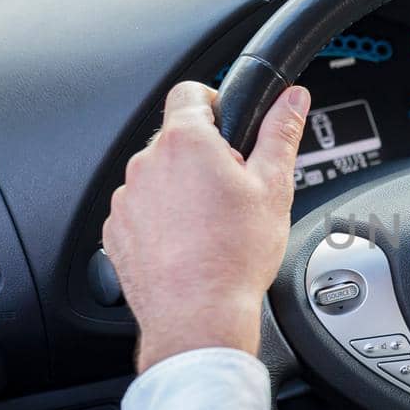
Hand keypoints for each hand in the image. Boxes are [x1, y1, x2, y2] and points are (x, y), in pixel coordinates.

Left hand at [103, 81, 310, 372]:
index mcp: (186, 142)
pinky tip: (188, 244)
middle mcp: (147, 163)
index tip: (230, 127)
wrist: (198, 316)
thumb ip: (281, 133)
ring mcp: (127, 198)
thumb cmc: (234, 258)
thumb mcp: (274, 188)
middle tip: (234, 190)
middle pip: (177, 139)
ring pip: (159, 177)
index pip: (191, 92)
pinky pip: (141, 210)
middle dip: (204, 156)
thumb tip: (291, 99)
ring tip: (211, 225)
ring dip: (181, 189)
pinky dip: (161, 220)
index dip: (216, 103)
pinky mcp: (117, 230)